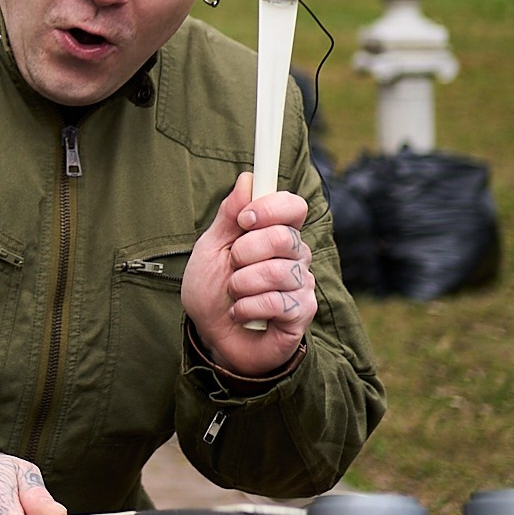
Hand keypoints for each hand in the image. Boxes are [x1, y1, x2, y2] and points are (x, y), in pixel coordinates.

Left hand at [183, 173, 314, 375]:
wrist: (211, 335)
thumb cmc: (213, 290)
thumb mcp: (211, 249)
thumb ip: (230, 216)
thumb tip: (247, 179)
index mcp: (276, 234)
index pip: (294, 206)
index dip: (270, 208)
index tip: (244, 220)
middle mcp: (296, 256)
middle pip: (285, 237)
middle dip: (245, 252)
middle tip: (233, 266)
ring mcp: (302, 285)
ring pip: (278, 272)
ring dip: (242, 285)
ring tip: (235, 294)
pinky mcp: (301, 315)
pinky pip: (277, 302)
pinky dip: (248, 308)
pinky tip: (241, 313)